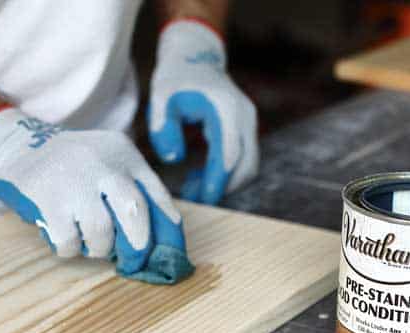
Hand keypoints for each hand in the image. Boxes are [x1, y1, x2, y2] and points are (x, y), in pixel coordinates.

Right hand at [0, 106, 186, 277]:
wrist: (17, 147)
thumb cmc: (73, 168)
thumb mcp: (107, 162)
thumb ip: (134, 189)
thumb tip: (164, 235)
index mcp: (123, 152)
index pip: (156, 194)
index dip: (165, 229)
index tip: (164, 250)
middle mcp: (101, 162)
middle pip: (134, 210)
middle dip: (138, 243)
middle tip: (134, 259)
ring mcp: (73, 181)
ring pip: (101, 232)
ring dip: (99, 248)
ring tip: (91, 243)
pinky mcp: (47, 200)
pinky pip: (69, 242)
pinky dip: (70, 249)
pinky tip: (66, 239)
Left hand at [148, 19, 258, 204]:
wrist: (195, 57)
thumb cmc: (176, 78)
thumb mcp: (160, 98)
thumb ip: (163, 128)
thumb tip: (174, 159)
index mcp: (226, 109)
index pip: (229, 153)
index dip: (218, 180)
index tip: (203, 199)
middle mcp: (245, 117)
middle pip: (246, 165)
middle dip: (223, 187)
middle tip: (194, 199)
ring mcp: (249, 124)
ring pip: (248, 166)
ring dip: (224, 183)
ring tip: (192, 187)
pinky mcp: (245, 131)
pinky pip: (242, 160)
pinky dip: (225, 174)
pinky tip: (199, 176)